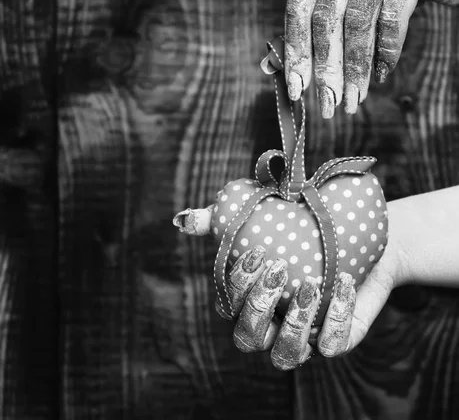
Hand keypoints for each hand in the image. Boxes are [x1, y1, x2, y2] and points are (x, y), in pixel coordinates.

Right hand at [223, 229, 405, 369]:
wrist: (358, 234)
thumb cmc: (300, 229)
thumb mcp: (261, 219)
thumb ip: (222, 221)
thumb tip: (183, 220)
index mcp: (249, 302)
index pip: (228, 306)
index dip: (236, 284)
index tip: (255, 251)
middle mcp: (272, 327)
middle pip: (248, 337)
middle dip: (259, 306)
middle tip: (278, 267)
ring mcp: (305, 337)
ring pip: (286, 355)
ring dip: (294, 323)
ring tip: (309, 284)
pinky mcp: (339, 339)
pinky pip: (333, 345)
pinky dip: (336, 317)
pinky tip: (341, 281)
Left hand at [284, 0, 458, 116]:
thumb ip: (316, 26)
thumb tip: (272, 68)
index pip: (298, 6)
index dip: (296, 50)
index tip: (297, 89)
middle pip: (326, 17)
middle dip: (327, 67)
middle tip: (329, 104)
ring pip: (358, 19)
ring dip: (355, 67)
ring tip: (354, 98)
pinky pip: (393, 14)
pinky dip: (387, 49)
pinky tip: (382, 73)